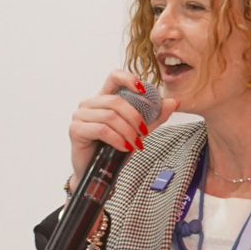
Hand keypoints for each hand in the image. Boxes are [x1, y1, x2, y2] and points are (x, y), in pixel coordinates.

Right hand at [68, 69, 178, 187]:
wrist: (99, 173)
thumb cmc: (115, 149)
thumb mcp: (139, 130)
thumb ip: (155, 116)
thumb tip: (174, 101)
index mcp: (104, 98)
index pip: (114, 76)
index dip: (128, 78)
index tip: (143, 89)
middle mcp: (89, 103)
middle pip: (116, 101)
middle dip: (135, 117)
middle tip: (144, 133)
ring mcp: (80, 115)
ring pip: (110, 116)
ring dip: (128, 132)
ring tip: (135, 144)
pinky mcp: (75, 129)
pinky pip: (102, 130)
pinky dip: (117, 139)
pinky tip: (124, 148)